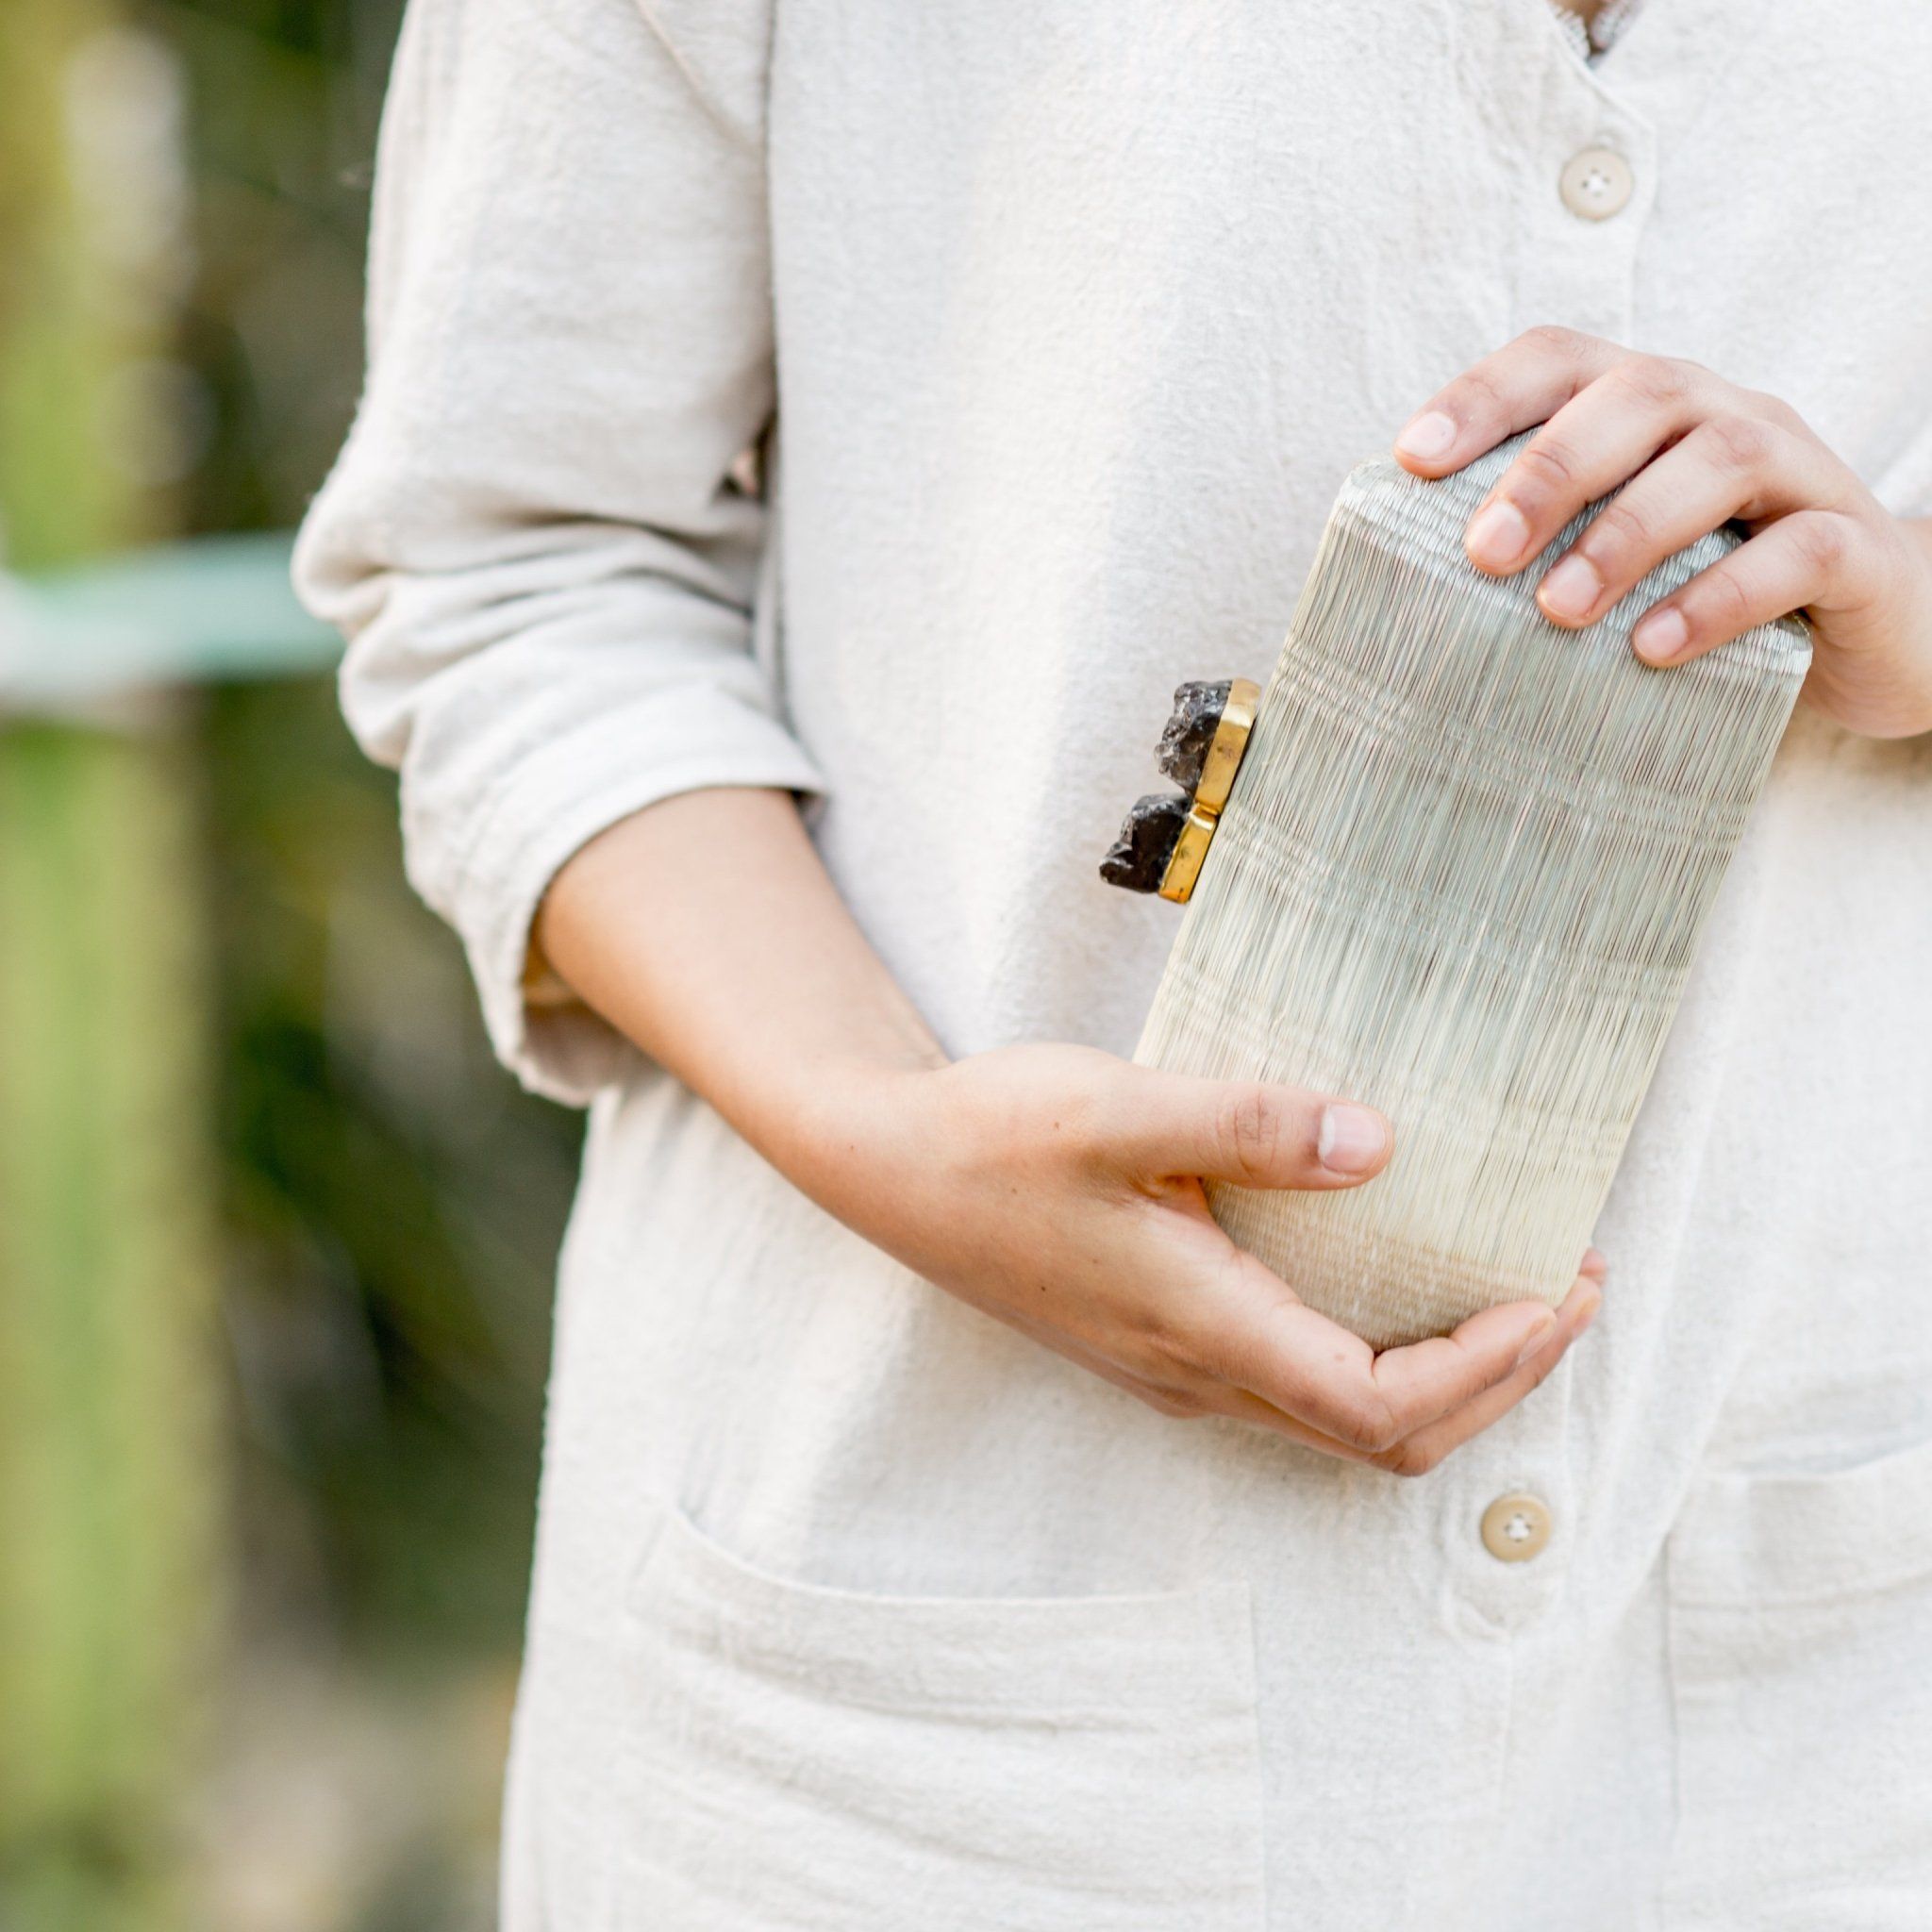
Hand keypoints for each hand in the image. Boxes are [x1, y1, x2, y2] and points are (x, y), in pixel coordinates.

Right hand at [797, 1044, 1602, 1476]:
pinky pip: (1303, 1379)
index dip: (1491, 1367)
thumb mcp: (1117, 1109)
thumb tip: (1379, 1143)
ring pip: (1346, 1416)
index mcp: (1200, 1328)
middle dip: (1499, 1378)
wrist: (888, 1167)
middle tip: (1572, 1291)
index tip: (1559, 1293)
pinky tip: (1395, 1271)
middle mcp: (1199, 1373)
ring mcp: (1179, 1367)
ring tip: (1511, 1285)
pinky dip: (1383, 1349)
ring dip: (1448, 1370)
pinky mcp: (1165, 1338)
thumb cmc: (990, 1138)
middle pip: (1384, 1435)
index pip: (1382, 1405)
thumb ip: (1249, 1125)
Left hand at [1393, 326, 1931, 738]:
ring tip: (1559, 610)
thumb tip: (1392, 601)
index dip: (1484, 396)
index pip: (1561, 361)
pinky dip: (1721, 595)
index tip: (1410, 460)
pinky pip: (1798, 550)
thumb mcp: (1615, 565)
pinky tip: (1655, 647)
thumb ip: (1534, 556)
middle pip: (1636, 396)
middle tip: (1482, 556)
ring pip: (1720, 456)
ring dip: (1626, 531)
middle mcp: (1723, 416)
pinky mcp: (1855, 548)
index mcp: (1650, 411)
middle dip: (1549, 470)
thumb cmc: (1704, 594)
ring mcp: (1797, 472)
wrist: (1871, 631)